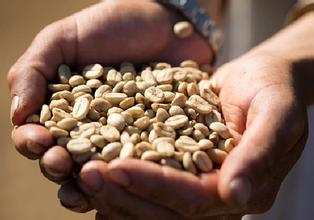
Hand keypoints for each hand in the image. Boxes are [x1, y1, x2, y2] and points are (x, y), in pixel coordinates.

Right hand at [8, 0, 211, 211]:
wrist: (165, 22)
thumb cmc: (111, 26)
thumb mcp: (63, 38)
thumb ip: (33, 71)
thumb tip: (19, 114)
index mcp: (65, 110)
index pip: (40, 134)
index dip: (33, 141)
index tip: (38, 139)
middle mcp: (92, 129)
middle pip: (69, 159)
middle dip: (59, 166)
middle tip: (61, 164)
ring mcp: (124, 138)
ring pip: (102, 170)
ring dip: (92, 182)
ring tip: (89, 182)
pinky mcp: (155, 140)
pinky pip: (142, 163)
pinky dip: (134, 174)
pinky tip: (128, 179)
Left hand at [75, 51, 307, 218]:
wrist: (263, 77)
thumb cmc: (274, 90)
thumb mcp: (277, 115)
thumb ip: (259, 155)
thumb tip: (235, 195)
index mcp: (242, 187)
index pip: (192, 198)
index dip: (154, 186)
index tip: (116, 168)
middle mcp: (216, 194)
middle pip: (165, 208)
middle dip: (124, 193)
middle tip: (86, 174)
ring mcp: (197, 183)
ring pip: (151, 202)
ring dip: (115, 191)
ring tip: (81, 174)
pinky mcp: (182, 169)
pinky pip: (148, 183)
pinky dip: (121, 183)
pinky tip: (93, 176)